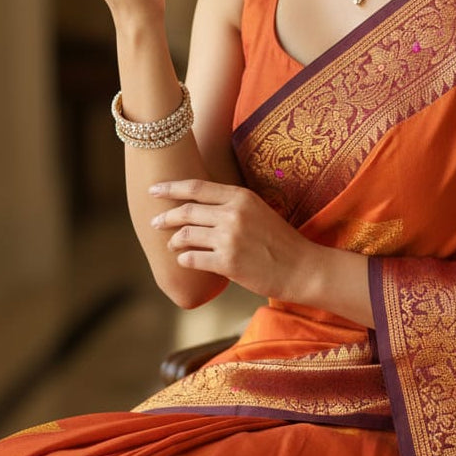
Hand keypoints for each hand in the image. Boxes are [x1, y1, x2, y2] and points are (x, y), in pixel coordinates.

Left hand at [148, 179, 319, 302]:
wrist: (302, 268)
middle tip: (154, 222)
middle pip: (186, 211)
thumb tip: (197, 205)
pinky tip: (186, 261)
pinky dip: (184, 260)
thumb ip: (230, 205)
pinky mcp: (228, 263)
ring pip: (185, 236)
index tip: (153, 190)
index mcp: (241, 197)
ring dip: (173, 241)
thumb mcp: (257, 211)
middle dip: (165, 217)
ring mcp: (230, 238)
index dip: (170, 187)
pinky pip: (192, 258)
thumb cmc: (279, 241)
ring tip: (172, 245)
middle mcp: (233, 214)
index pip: (196, 188)